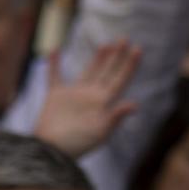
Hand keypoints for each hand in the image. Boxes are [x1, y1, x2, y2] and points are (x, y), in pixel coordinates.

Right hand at [35, 41, 140, 158]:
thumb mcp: (99, 132)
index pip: (120, 79)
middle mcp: (91, 96)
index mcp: (103, 102)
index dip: (129, 64)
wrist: (51, 151)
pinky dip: (54, 64)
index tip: (137, 49)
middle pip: (107, 72)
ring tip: (106, 44)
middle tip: (124, 39)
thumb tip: (134, 104)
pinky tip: (54, 51)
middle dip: (117, 56)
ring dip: (97, 58)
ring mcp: (74, 95)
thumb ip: (115, 117)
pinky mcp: (56, 96)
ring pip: (88, 71)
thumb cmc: (77, 144)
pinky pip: (55, 76)